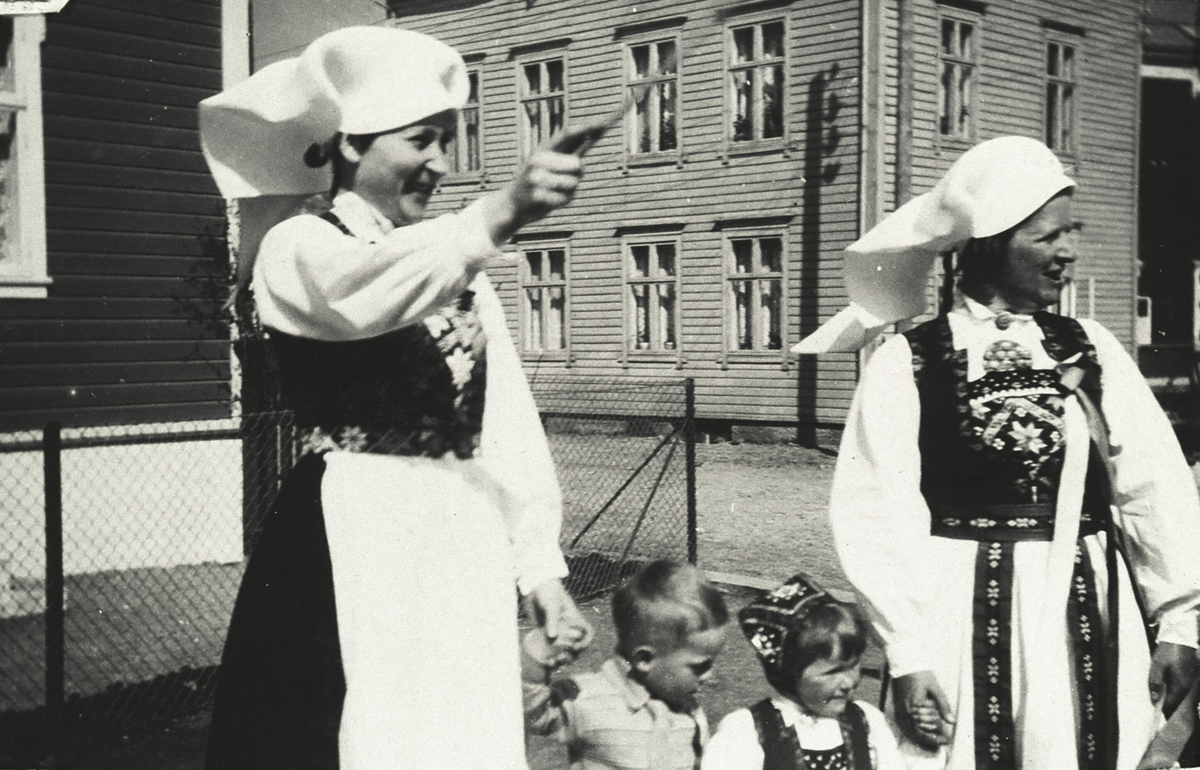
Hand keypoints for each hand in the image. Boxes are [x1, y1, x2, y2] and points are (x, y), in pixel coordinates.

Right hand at [482, 125, 593, 242]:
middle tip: (568, 176)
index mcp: (542, 149)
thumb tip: (592, 137)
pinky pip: (567, 199)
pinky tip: (550, 200)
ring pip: (573, 183)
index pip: (567, 134)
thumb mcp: (548, 163)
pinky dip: (563, 201)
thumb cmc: (537, 182)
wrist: (511, 205)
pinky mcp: (538, 197)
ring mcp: (537, 178)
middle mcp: (538, 160)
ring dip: (570, 189)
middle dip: (579, 172)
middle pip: (577, 163)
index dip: (585, 128)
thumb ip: (569, 152)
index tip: (603, 124)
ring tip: (554, 190)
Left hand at [526, 579, 593, 659]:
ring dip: (560, 660)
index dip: (585, 643)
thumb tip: (552, 638)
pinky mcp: (543, 635)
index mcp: (574, 619)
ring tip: (551, 663)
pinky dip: (547, 657)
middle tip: (560, 659)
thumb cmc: (547, 591)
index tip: (575, 648)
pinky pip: (548, 649)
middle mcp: (567, 628)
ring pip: (563, 651)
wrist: (533, 586)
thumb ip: (552, 619)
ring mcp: (556, 632)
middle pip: (575, 647)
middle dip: (570, 656)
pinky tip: (542, 662)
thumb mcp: (550, 603)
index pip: (587, 634)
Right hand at [894, 670, 955, 747]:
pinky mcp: (897, 706)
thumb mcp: (935, 688)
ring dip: (920, 737)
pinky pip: (903, 724)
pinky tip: (920, 731)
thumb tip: (952, 721)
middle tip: (943, 740)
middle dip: (929, 739)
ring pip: (908, 730)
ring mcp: (899, 709)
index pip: (922, 731)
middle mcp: (903, 712)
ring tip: (933, 738)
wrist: (903, 661)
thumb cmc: (920, 673)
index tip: (946, 740)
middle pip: (915, 734)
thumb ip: (943, 706)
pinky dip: (912, 731)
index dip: (935, 738)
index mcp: (912, 708)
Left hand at [1149, 642, 1198, 716]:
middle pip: (1176, 702)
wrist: (1180, 637)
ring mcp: (1189, 682)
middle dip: (1166, 707)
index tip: (1155, 718)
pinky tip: (1164, 690)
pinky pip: (1180, 689)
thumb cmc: (1168, 651)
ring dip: (1169, 700)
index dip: (1163, 712)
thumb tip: (1155, 699)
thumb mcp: (1157, 665)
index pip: (1171, 705)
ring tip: (1157, 702)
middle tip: (1154, 711)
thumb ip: (1155, 682)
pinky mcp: (1188, 677)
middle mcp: (1188, 686)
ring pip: (1179, 696)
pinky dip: (1172, 692)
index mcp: (1180, 686)